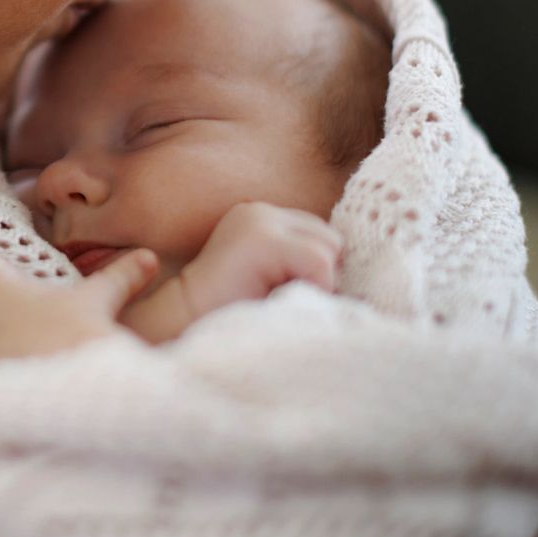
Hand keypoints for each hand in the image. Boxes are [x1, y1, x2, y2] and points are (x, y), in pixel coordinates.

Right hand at [121, 202, 342, 342]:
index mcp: (260, 218)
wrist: (182, 326)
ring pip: (330, 248)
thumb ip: (300, 264)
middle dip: (321, 275)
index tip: (290, 294)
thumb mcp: (272, 280)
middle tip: (286, 299)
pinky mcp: (263, 238)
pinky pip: (320, 263)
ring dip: (317, 284)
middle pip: (331, 239)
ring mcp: (259, 219)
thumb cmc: (230, 315)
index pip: (320, 235)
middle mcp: (260, 210)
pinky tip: (278, 300)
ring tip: (279, 299)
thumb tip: (355, 273)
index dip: (317, 272)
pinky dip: (313, 289)